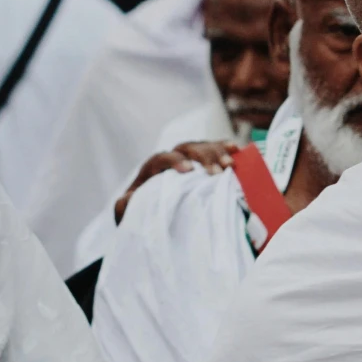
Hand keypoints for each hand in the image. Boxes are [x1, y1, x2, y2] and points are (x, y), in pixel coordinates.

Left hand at [114, 140, 236, 223]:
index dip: (174, 160)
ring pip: (202, 146)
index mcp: (151, 169)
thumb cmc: (139, 213)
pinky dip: (224, 148)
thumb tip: (129, 198)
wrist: (149, 215)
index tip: (188, 170)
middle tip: (217, 171)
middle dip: (202, 156)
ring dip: (217, 152)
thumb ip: (125, 205)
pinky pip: (214, 150)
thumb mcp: (128, 212)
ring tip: (230, 164)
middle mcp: (170, 159)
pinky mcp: (201, 165)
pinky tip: (236, 150)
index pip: (161, 158)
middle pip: (186, 148)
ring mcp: (188, 159)